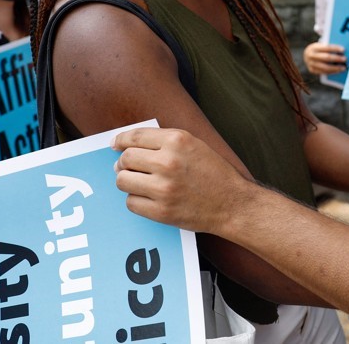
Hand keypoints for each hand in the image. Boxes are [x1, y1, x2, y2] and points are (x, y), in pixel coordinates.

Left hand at [112, 128, 249, 234]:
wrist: (232, 203)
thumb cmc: (214, 173)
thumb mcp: (194, 145)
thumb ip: (164, 141)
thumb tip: (128, 144)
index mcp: (177, 141)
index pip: (134, 137)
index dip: (120, 140)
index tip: (115, 144)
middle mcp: (168, 162)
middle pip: (125, 158)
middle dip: (123, 163)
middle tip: (127, 167)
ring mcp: (163, 188)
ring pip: (123, 180)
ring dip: (127, 180)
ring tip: (139, 182)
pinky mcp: (161, 211)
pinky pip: (131, 202)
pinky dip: (136, 199)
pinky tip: (148, 197)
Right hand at [303, 42, 346, 75]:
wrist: (307, 55)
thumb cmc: (318, 50)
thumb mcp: (321, 45)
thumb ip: (329, 47)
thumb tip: (342, 51)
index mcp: (314, 47)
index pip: (326, 47)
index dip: (335, 48)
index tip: (343, 50)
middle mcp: (311, 55)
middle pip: (326, 57)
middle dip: (337, 58)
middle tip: (345, 59)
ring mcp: (310, 64)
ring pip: (325, 67)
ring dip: (335, 68)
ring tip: (343, 68)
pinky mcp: (312, 70)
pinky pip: (323, 72)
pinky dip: (332, 72)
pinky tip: (338, 71)